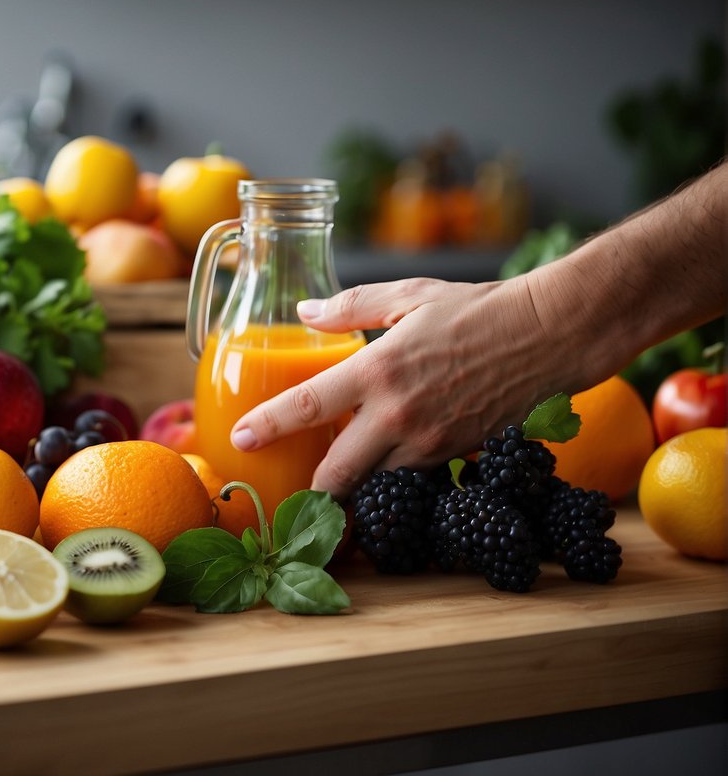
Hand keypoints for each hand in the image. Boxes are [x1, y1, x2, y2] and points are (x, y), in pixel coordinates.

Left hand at [228, 276, 557, 497]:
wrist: (546, 337)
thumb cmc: (475, 310)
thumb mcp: (408, 296)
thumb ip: (349, 307)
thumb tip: (303, 313)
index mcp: (378, 370)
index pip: (308, 406)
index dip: (268, 426)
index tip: (239, 438)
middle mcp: (398, 415)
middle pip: (336, 472)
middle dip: (306, 490)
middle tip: (282, 491)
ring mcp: (427, 442)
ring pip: (371, 483)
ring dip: (346, 488)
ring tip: (322, 485)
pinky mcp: (451, 456)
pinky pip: (404, 477)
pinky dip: (384, 478)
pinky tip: (373, 468)